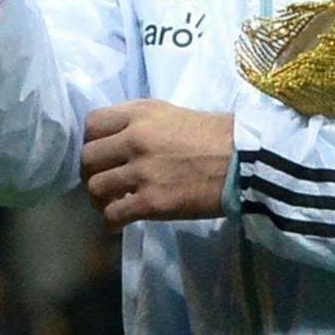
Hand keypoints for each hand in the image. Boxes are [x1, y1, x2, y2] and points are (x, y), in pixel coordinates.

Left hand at [80, 100, 235, 228]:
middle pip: (88, 158)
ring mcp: (142, 171)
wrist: (246, 160)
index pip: (92, 124)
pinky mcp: (152, 202)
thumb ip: (141, 123)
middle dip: (92, 172)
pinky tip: (120, 221)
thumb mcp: (170, 113)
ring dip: (100, 198)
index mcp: (139, 113)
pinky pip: (114, 214)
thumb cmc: (215, 135)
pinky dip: (112, 220)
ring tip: (112, 202)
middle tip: (103, 181)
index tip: (101, 154)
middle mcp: (134, 138)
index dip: (91, 141)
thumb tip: (119, 139)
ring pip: (96, 187)